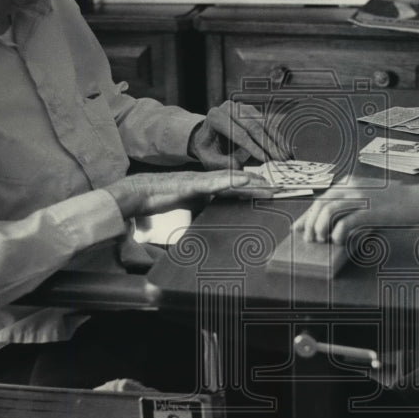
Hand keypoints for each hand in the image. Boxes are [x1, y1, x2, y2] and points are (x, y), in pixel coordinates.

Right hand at [104, 170, 275, 219]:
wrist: (137, 194)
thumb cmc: (158, 202)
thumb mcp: (185, 214)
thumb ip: (198, 218)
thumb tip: (203, 238)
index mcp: (207, 191)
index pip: (235, 192)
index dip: (254, 193)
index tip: (271, 196)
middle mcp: (207, 184)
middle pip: (239, 185)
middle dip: (260, 187)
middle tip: (281, 190)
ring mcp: (201, 182)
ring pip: (232, 182)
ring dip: (253, 183)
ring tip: (271, 185)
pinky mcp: (193, 184)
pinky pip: (216, 182)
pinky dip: (232, 180)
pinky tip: (247, 179)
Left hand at [188, 100, 291, 169]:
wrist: (205, 136)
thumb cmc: (207, 149)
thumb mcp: (209, 159)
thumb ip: (224, 163)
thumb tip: (240, 167)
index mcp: (216, 118)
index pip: (239, 133)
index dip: (254, 147)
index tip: (266, 159)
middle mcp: (228, 108)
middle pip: (253, 126)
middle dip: (269, 144)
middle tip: (280, 159)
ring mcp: (240, 107)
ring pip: (263, 122)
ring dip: (275, 139)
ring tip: (285, 154)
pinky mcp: (250, 110)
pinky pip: (266, 122)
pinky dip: (275, 136)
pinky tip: (283, 147)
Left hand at [291, 182, 418, 244]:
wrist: (418, 199)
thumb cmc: (394, 202)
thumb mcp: (368, 197)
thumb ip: (350, 204)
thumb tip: (329, 223)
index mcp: (349, 183)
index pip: (321, 199)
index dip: (307, 215)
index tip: (299, 229)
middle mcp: (352, 187)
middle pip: (321, 204)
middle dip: (311, 224)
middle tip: (310, 239)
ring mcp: (361, 197)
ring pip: (329, 211)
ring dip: (321, 228)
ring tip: (323, 241)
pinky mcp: (371, 210)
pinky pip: (346, 222)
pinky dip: (338, 233)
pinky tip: (340, 240)